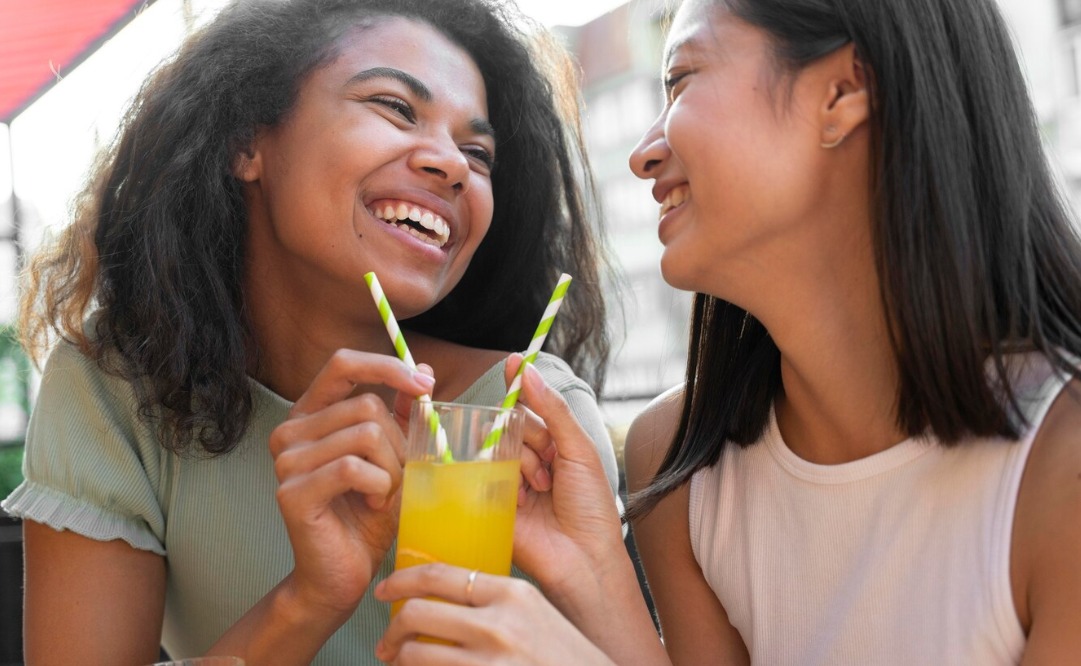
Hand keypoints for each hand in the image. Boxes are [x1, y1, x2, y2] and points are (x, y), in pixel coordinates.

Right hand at [268, 349, 435, 616]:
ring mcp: (286, 461)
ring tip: (382, 495)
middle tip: (396, 477)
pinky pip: (354, 467)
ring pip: (366, 435)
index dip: (386, 367)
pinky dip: (378, 486)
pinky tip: (373, 505)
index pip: (343, 364)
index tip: (425, 384)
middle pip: (367, 406)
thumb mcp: (393, 456)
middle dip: (398, 443)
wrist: (344, 573)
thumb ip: (402, 414)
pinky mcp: (291, 491)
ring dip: (391, 469)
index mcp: (311, 414)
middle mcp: (290, 431)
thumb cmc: (369, 513)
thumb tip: (422, 369)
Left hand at [374, 564, 615, 664]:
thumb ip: (497, 601)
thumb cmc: (567, 659)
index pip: (440, 576)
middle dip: (393, 630)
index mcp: (511, 595)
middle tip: (389, 641)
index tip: (386, 590)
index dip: (401, 580)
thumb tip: (448, 596)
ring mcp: (491, 663)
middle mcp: (499, 625)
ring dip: (401, 660)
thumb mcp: (537, 613)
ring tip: (402, 664)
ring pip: (417, 655)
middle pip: (418, 613)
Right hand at [506, 357, 626, 602]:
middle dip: (529, 437)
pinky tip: (523, 498)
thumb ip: (553, 410)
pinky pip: (482, 475)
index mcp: (552, 448)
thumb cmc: (591, 508)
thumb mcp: (579, 450)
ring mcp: (507, 483)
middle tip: (549, 466)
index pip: (529, 410)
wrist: (584, 561)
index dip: (520, 388)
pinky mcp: (490, 504)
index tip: (511, 363)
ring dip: (521, 463)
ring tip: (541, 489)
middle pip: (510, 426)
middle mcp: (527, 463)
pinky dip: (503, 480)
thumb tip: (527, 370)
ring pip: (497, 448)